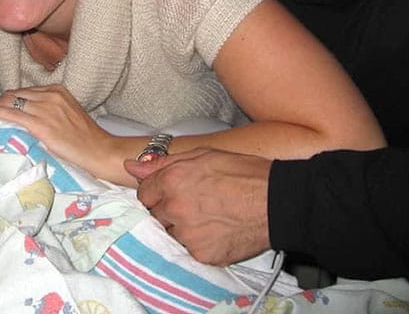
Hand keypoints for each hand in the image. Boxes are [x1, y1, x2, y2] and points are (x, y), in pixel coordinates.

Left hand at [0, 84, 123, 181]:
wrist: (98, 150)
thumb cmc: (86, 137)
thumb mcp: (68, 113)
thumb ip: (51, 109)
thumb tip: (31, 114)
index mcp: (58, 90)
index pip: (26, 90)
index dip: (11, 97)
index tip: (1, 102)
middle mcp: (51, 95)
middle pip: (16, 94)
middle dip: (1, 100)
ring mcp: (45, 108)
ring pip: (11, 102)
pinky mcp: (40, 124)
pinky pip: (11, 114)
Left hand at [124, 148, 272, 264]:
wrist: (277, 201)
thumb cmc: (244, 173)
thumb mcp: (202, 155)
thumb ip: (162, 163)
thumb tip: (130, 166)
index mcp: (171, 181)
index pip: (144, 193)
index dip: (158, 192)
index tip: (171, 193)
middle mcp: (174, 208)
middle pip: (156, 215)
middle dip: (169, 210)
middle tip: (195, 204)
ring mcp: (187, 234)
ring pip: (171, 234)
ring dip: (183, 228)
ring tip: (209, 216)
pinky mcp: (202, 254)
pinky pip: (190, 251)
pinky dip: (200, 243)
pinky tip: (217, 230)